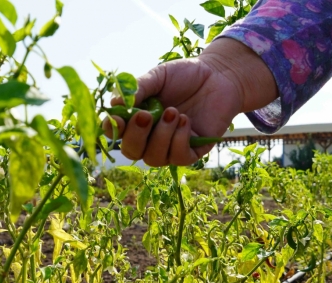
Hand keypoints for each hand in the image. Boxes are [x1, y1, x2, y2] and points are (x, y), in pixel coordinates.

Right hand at [102, 38, 277, 166]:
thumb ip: (138, 88)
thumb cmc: (186, 75)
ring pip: (154, 158)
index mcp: (137, 118)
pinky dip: (179, 140)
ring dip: (161, 136)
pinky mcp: (192, 151)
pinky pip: (178, 157)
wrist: (219, 76)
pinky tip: (186, 121)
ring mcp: (171, 146)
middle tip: (146, 115)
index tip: (116, 119)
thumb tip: (115, 102)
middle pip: (132, 151)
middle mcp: (150, 136)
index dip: (112, 130)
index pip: (116, 132)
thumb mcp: (158, 76)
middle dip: (136, 136)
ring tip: (174, 112)